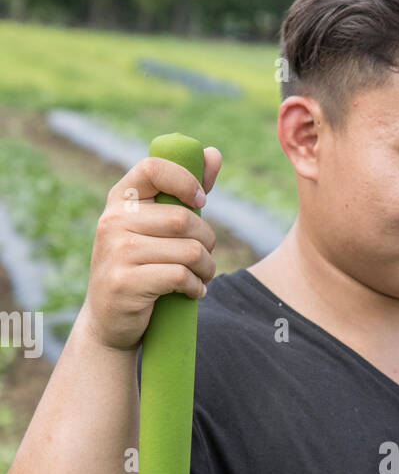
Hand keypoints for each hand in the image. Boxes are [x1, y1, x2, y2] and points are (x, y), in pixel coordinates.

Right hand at [84, 147, 221, 350]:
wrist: (109, 320)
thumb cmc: (141, 267)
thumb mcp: (156, 227)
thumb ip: (184, 192)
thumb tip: (213, 153)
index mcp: (121, 199)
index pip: (154, 167)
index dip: (186, 180)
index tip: (200, 202)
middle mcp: (113, 221)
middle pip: (184, 219)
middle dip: (208, 241)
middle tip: (205, 257)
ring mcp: (116, 252)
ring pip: (188, 251)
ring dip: (206, 268)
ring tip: (202, 277)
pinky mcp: (125, 283)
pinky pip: (179, 277)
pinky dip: (195, 287)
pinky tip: (193, 292)